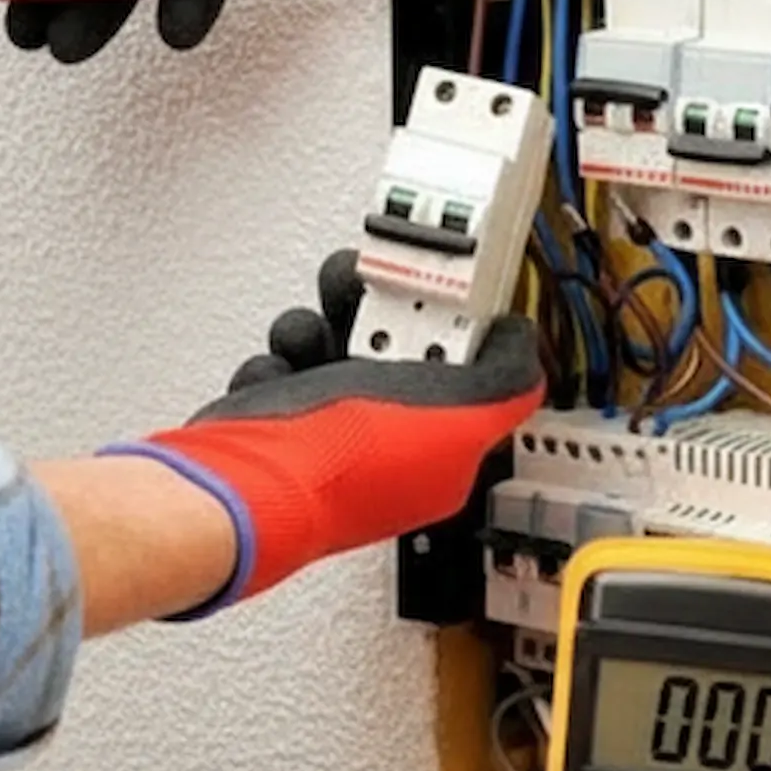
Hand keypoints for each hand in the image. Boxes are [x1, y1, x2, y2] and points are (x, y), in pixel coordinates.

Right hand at [106, 252, 543, 611]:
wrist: (249, 482)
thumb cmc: (348, 464)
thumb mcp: (465, 414)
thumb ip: (508, 377)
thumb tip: (520, 342)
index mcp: (439, 448)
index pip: (464, 371)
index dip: (455, 324)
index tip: (444, 288)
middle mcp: (385, 442)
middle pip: (394, 348)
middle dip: (379, 312)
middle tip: (370, 295)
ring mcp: (328, 431)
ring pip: (333, 347)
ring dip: (319, 330)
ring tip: (313, 337)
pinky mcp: (275, 421)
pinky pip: (282, 365)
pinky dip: (276, 362)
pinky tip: (279, 373)